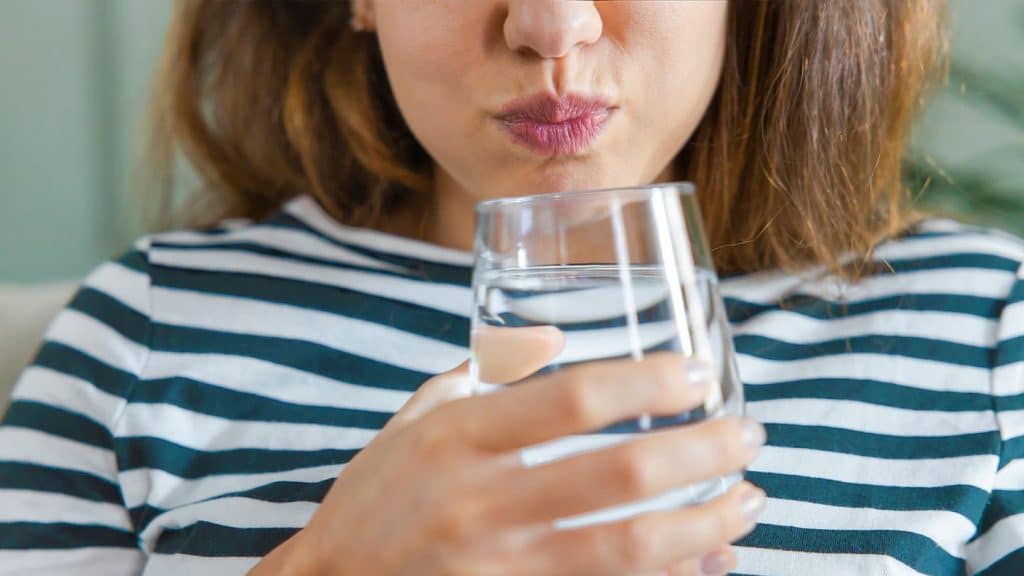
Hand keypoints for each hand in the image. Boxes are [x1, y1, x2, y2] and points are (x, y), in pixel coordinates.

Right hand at [251, 327, 764, 575]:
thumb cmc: (376, 500)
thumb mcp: (415, 421)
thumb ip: (483, 374)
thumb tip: (553, 333)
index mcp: (455, 440)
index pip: (568, 399)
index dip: (646, 381)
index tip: (697, 374)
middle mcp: (480, 505)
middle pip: (619, 477)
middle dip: (702, 453)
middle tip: (748, 434)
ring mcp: (498, 569)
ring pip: (629, 552)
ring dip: (706, 524)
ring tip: (751, 499)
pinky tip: (713, 560)